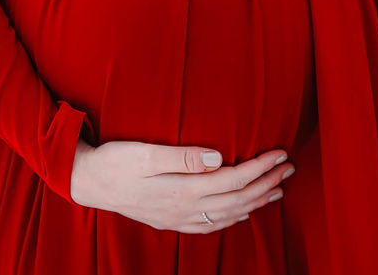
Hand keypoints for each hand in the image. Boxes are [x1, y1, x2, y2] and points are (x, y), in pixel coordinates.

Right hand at [69, 138, 294, 233]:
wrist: (87, 181)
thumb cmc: (115, 161)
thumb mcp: (145, 153)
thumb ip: (183, 157)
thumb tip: (219, 157)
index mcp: (183, 190)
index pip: (234, 179)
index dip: (260, 167)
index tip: (280, 153)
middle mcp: (185, 209)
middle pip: (238, 198)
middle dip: (267, 183)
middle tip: (290, 167)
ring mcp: (178, 218)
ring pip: (228, 214)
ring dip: (256, 201)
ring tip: (277, 189)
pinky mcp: (170, 220)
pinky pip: (210, 224)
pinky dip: (233, 217)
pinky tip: (241, 211)